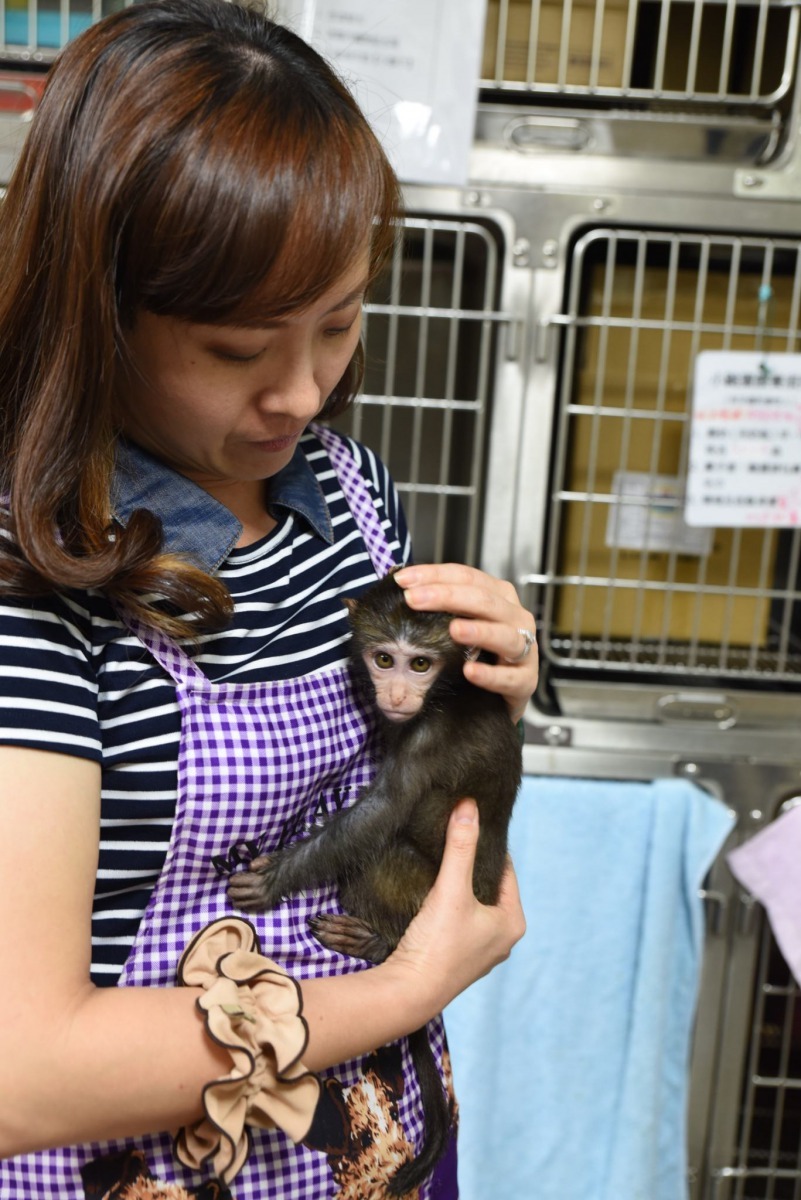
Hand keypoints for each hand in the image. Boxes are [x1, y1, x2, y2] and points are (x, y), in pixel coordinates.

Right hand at [386, 799, 525, 1013]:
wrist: (408, 992)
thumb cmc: (437, 944)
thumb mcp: (451, 889)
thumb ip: (460, 847)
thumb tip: (468, 807)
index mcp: (513, 922)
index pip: (506, 871)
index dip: (488, 846)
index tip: (471, 824)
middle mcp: (502, 939)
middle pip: (490, 888)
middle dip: (473, 865)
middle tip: (453, 838)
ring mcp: (480, 951)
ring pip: (473, 905)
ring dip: (459, 886)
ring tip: (440, 861)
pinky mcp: (457, 959)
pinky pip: (459, 921)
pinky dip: (449, 906)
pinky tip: (432, 893)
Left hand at [393, 563, 537, 722]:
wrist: (506, 690)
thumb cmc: (482, 650)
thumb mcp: (464, 620)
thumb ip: (441, 604)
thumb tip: (401, 587)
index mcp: (498, 595)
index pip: (467, 576)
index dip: (434, 575)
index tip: (403, 580)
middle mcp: (515, 617)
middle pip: (484, 600)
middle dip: (447, 596)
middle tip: (414, 599)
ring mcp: (524, 648)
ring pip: (506, 635)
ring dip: (479, 631)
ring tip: (453, 630)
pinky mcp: (525, 680)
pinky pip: (509, 677)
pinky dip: (490, 675)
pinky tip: (470, 672)